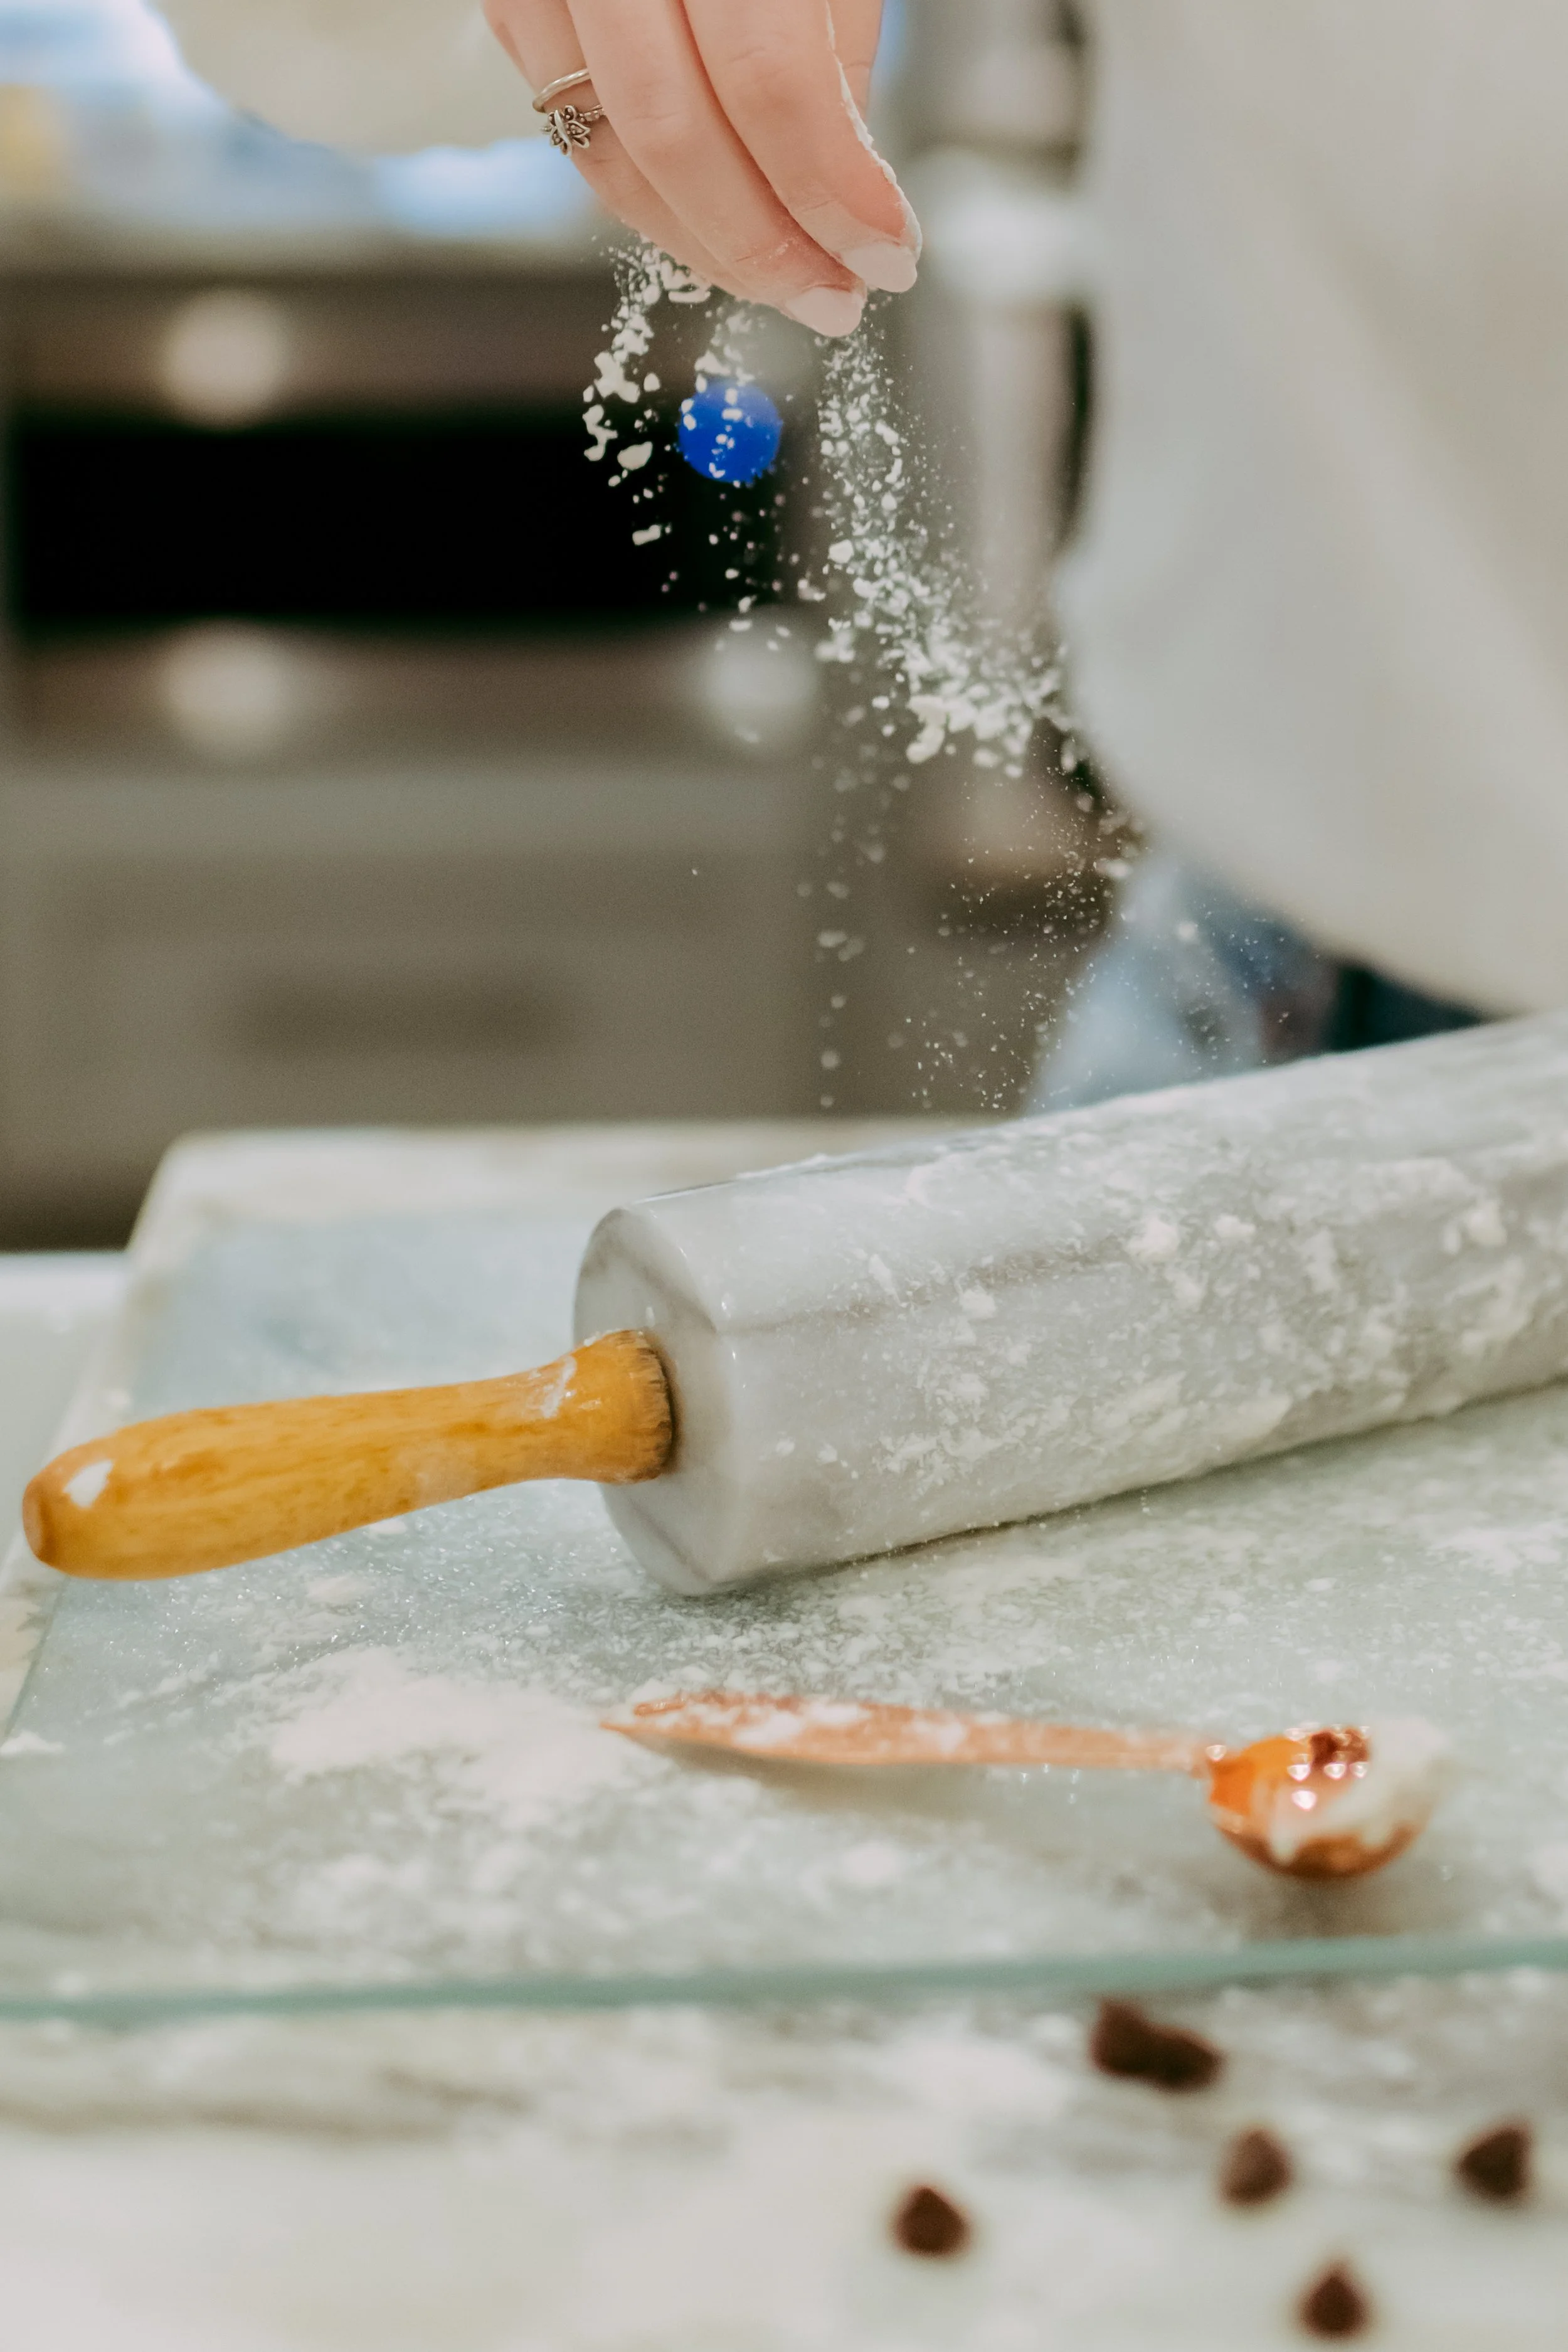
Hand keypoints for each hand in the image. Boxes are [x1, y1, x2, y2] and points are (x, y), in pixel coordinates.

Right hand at [483, 0, 917, 334]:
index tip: (888, 255)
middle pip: (675, 135)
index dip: (830, 192)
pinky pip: (580, 137)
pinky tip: (721, 229)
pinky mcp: (513, 4)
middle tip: (837, 297)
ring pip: (612, 156)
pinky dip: (655, 203)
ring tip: (792, 280)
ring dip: (708, 245)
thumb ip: (837, 58)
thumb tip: (851, 199)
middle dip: (766, 244)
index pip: (768, 85)